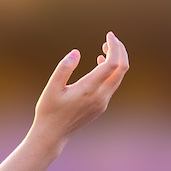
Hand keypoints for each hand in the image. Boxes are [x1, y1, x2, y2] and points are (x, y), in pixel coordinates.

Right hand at [29, 31, 128, 152]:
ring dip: (116, 61)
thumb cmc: (49, 111)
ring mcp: (102, 102)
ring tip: (105, 48)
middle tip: (110, 38)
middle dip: (119, 50)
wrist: (52, 135)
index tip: (108, 35)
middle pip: (122, 69)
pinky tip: (99, 64)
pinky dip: (111, 71)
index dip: (114, 47)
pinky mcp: (100, 106)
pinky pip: (112, 85)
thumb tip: (76, 52)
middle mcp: (100, 96)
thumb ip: (64, 68)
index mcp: (89, 89)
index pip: (113, 64)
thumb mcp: (51, 88)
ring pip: (118, 77)